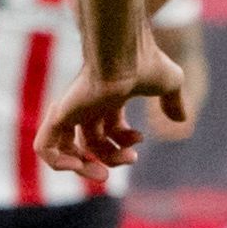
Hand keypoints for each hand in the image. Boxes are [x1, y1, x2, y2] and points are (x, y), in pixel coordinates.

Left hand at [35, 42, 188, 188]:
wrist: (124, 53)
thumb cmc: (146, 62)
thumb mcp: (169, 84)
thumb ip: (174, 101)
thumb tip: (181, 120)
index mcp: (107, 97)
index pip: (108, 129)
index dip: (123, 143)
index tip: (139, 139)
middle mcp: (86, 104)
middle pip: (90, 142)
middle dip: (110, 158)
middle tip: (129, 161)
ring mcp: (71, 109)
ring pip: (67, 149)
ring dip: (85, 167)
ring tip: (103, 175)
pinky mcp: (59, 115)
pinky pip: (45, 148)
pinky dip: (58, 163)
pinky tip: (80, 164)